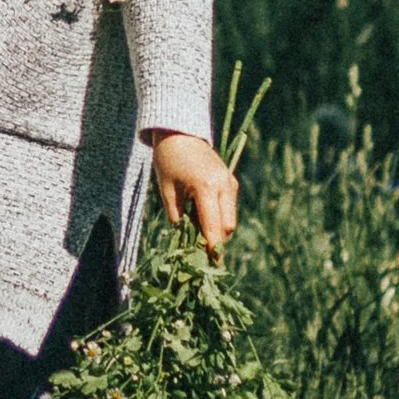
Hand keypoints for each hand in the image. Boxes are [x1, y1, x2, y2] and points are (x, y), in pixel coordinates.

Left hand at [149, 130, 238, 251]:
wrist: (180, 133)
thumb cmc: (168, 160)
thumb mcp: (167, 190)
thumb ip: (177, 218)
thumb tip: (184, 242)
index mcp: (206, 188)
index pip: (213, 226)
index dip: (211, 248)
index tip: (208, 266)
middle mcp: (224, 185)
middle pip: (227, 227)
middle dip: (215, 241)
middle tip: (199, 252)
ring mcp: (230, 183)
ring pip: (230, 219)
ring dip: (217, 230)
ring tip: (196, 232)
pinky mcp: (231, 182)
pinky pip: (229, 208)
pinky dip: (218, 218)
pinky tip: (200, 217)